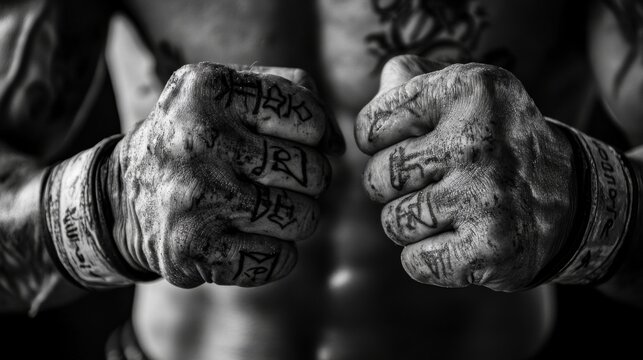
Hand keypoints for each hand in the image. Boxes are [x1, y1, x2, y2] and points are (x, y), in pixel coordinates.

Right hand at [107, 62, 343, 287]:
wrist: (123, 196)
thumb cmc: (194, 138)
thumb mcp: (227, 91)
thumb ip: (291, 92)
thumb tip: (338, 145)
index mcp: (207, 89)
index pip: (310, 117)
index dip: (315, 135)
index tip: (295, 142)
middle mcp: (199, 140)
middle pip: (313, 173)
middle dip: (307, 180)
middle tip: (275, 180)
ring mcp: (196, 197)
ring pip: (304, 218)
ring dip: (295, 218)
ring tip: (261, 208)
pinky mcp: (194, 249)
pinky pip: (280, 259)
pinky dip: (277, 254)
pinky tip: (249, 239)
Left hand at [356, 55, 573, 290]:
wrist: (567, 195)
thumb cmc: (494, 140)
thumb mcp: (467, 88)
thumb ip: (411, 77)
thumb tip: (379, 89)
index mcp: (467, 89)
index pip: (369, 128)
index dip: (377, 144)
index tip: (406, 146)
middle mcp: (476, 141)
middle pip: (377, 178)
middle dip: (392, 186)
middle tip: (428, 182)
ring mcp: (485, 197)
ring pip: (392, 223)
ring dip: (411, 223)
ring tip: (447, 209)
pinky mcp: (490, 248)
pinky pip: (414, 262)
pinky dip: (426, 258)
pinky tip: (456, 240)